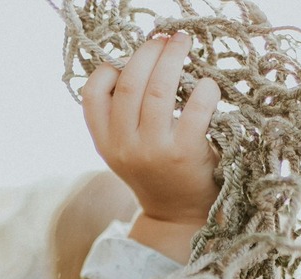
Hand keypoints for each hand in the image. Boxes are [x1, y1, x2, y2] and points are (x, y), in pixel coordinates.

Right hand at [83, 32, 220, 262]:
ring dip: (172, 58)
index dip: (108, 69)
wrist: (179, 218)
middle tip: (165, 37)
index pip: (92, 95)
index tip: (127, 60)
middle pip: (130, 82)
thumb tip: (137, 66)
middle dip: (148, 52)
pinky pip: (194, 110)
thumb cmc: (157, 174)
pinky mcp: (185, 153)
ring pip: (159, 90)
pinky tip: (208, 84)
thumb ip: (121, 118)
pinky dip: (203, 90)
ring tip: (183, 42)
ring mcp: (154, 150)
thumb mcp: (126, 151)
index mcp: (105, 142)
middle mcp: (125, 145)